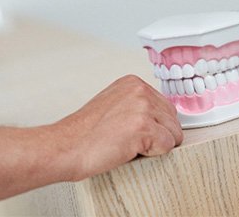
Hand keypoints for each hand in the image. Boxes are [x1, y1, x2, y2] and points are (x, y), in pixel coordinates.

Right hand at [53, 75, 182, 181]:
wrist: (66, 147)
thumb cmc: (84, 133)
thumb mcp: (114, 105)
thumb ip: (136, 104)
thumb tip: (158, 117)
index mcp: (133, 82)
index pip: (164, 105)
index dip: (154, 124)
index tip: (136, 132)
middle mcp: (140, 90)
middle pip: (172, 118)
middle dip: (158, 134)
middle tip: (131, 141)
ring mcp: (143, 107)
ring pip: (172, 133)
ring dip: (155, 146)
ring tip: (128, 145)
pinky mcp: (143, 127)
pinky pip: (167, 146)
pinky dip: (153, 155)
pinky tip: (130, 150)